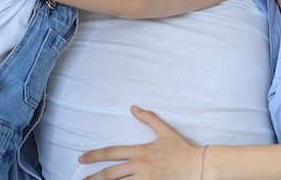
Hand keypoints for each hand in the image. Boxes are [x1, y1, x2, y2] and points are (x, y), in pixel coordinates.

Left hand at [79, 105, 201, 179]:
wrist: (198, 165)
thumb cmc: (182, 149)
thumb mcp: (165, 131)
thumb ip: (149, 118)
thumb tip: (134, 108)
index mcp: (140, 151)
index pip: (111, 152)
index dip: (94, 155)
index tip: (82, 158)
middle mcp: (139, 166)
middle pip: (110, 173)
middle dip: (94, 177)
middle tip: (82, 179)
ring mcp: (145, 179)